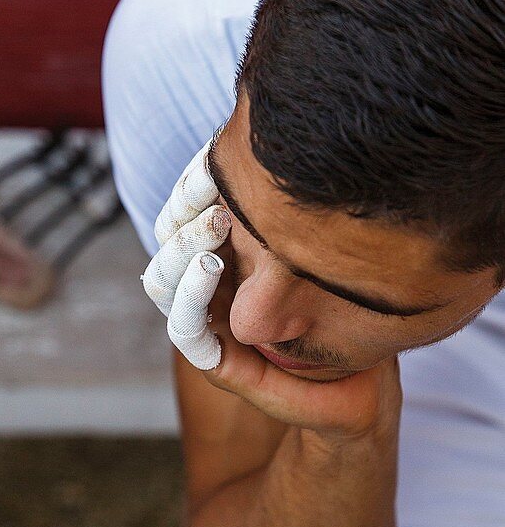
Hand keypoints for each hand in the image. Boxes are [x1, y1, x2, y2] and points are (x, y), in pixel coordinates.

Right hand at [142, 141, 401, 439]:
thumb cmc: (348, 313)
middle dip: (184, 221)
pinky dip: (188, 298)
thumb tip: (261, 144)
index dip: (187, 192)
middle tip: (218, 203)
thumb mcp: (318, 249)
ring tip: (215, 231)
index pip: (181, 216)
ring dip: (182, 254)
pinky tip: (210, 266)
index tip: (211, 166)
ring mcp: (210, 325)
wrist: (364, 382)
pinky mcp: (218, 362)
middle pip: (166, 244)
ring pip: (163, 282)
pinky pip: (184, 329)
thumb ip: (286, 208)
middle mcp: (211, 290)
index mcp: (227, 258)